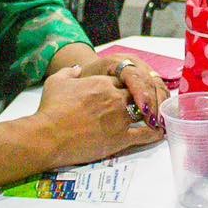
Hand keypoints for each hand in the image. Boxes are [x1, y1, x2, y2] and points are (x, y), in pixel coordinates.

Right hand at [33, 66, 162, 166]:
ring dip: (149, 114)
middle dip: (140, 98)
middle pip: (137, 94)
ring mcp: (120, 118)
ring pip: (143, 112)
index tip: (127, 91)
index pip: (125, 80)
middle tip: (143, 104)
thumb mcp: (56, 82)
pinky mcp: (121, 138)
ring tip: (155, 117)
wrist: (48, 135)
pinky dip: (154, 133)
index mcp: (103, 83)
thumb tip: (77, 69)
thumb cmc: (51, 109)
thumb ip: (69, 72)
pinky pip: (145, 134)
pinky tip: (159, 132)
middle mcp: (115, 98)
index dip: (127, 86)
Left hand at [80, 53, 168, 122]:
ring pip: (157, 84)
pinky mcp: (149, 76)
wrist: (93, 69)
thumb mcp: (86, 82)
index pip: (132, 74)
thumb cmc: (88, 79)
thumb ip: (94, 90)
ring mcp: (143, 68)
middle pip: (148, 80)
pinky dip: (161, 102)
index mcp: (116, 61)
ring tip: (159, 123)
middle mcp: (133, 62)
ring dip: (160, 104)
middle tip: (153, 121)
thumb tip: (105, 103)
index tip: (143, 110)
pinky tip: (160, 117)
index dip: (140, 91)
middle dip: (153, 102)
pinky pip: (159, 88)